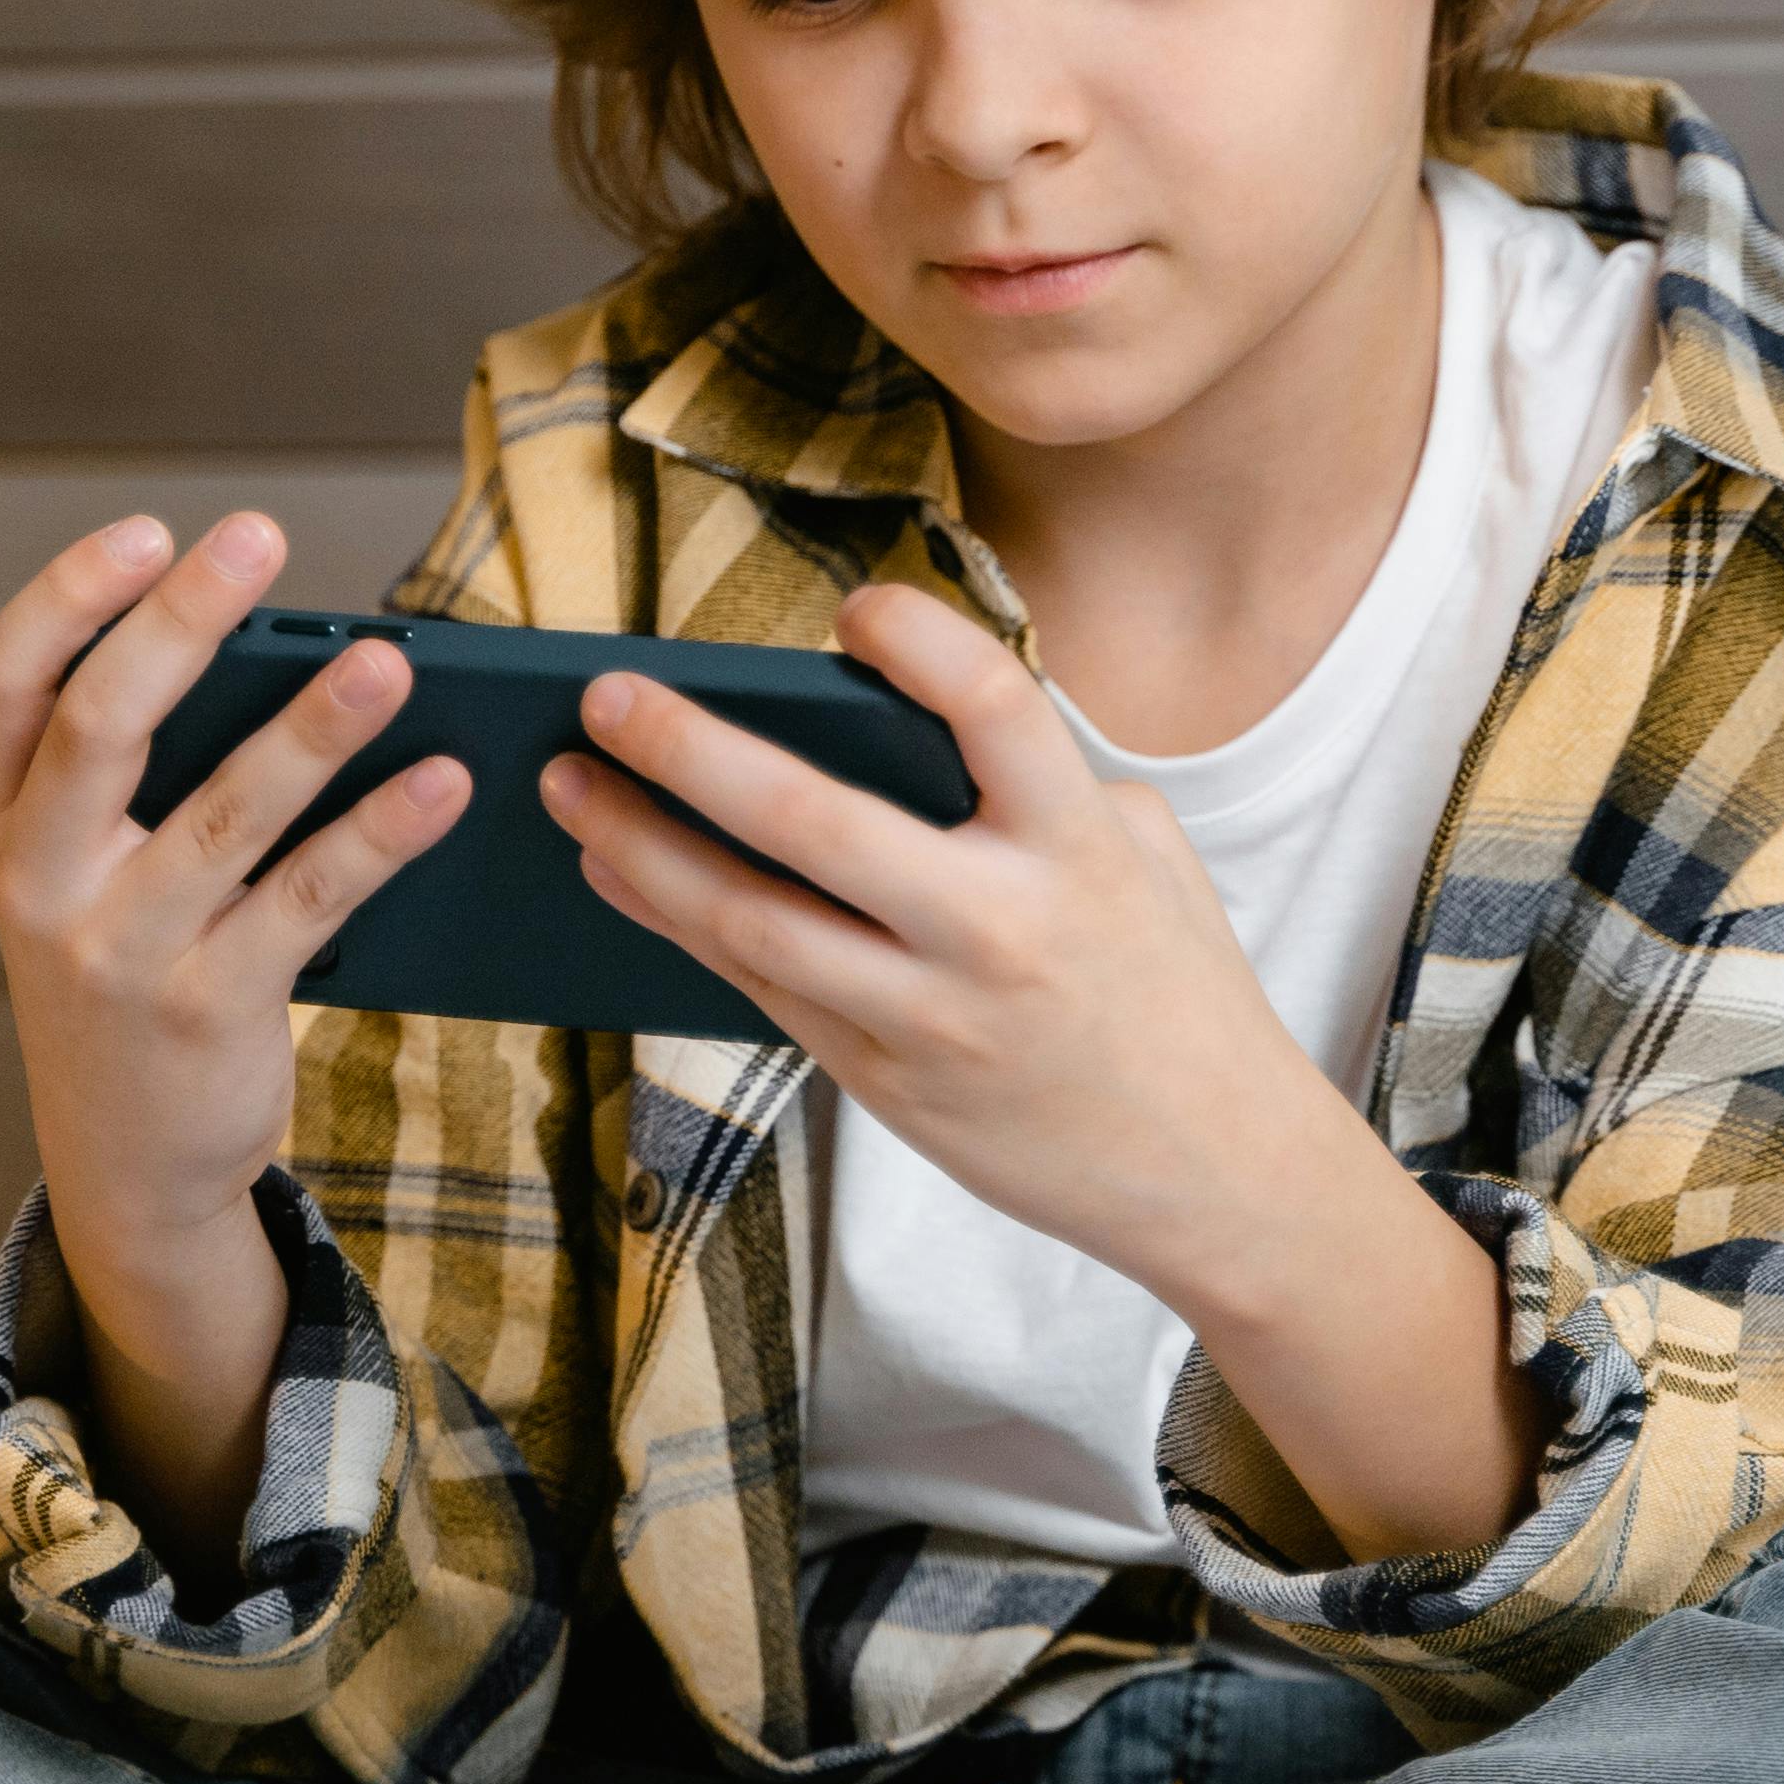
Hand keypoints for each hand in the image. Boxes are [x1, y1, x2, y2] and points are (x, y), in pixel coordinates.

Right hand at [0, 509, 464, 1560]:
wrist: (125, 1167)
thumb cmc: (125, 975)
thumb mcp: (84, 878)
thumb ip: (134, 778)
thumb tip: (282, 653)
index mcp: (6, 824)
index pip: (5, 682)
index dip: (68, 596)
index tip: (148, 531)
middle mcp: (44, 880)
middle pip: (100, 724)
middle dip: (178, 620)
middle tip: (256, 538)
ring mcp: (123, 951)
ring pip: (223, 812)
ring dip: (313, 727)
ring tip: (391, 660)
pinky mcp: (211, 1008)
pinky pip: (309, 899)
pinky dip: (380, 834)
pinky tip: (442, 783)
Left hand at [534, 579, 1339, 1314]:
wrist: (1214, 1173)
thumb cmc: (1176, 991)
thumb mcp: (1145, 857)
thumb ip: (1041, 785)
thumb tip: (893, 728)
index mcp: (1079, 847)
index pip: (991, 705)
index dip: (916, 640)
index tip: (851, 610)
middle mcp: (999, 928)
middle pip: (812, 820)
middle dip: (689, 749)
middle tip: (604, 695)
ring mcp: (932, 1016)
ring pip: (752, 920)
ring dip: (643, 848)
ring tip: (569, 788)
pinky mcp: (887, 1082)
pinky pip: (761, 989)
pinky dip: (679, 925)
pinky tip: (622, 875)